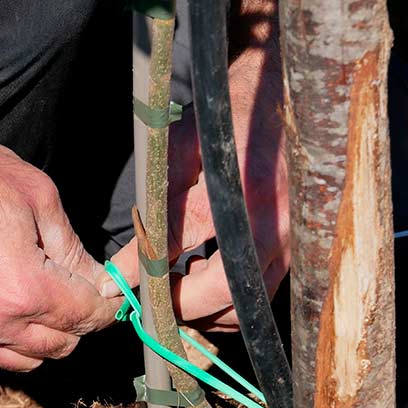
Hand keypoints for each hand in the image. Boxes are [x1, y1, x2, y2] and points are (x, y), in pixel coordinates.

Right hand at [0, 133, 117, 370]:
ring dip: (51, 337)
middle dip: (82, 320)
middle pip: (65, 345)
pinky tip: (18, 311)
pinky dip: (17, 342)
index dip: (109, 304)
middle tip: (83, 290)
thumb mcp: (35, 194)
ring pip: (32, 359)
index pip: (89, 317)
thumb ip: (71, 244)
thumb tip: (93, 274)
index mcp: (27, 288)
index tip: (111, 288)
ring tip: (51, 303)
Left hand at [105, 43, 289, 331]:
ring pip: (245, 305)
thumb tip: (121, 265)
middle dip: (178, 306)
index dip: (141, 270)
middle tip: (148, 302)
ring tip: (176, 290)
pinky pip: (261, 294)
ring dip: (206, 311)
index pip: (178, 245)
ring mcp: (289, 242)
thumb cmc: (225, 120)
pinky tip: (205, 279)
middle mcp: (270, 225)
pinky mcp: (295, 250)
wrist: (285, 97)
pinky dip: (230, 302)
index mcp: (235, 194)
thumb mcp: (181, 149)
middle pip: (220, 294)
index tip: (112, 285)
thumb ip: (156, 209)